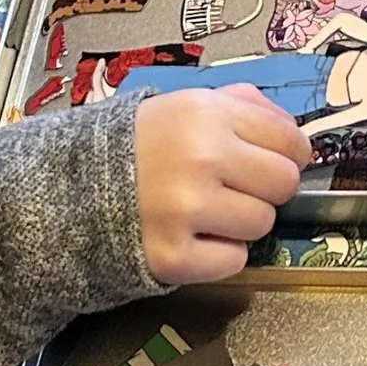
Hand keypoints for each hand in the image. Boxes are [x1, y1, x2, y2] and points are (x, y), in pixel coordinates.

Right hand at [132, 87, 309, 281]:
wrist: (71, 189)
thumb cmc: (138, 146)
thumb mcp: (186, 104)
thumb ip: (245, 106)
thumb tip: (295, 133)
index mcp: (206, 113)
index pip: (290, 140)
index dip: (291, 154)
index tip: (279, 161)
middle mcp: (200, 158)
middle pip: (283, 184)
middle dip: (267, 188)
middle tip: (238, 188)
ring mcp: (186, 210)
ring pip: (262, 224)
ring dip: (243, 222)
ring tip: (208, 211)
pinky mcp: (172, 257)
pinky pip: (234, 261)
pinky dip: (220, 254)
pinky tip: (194, 236)